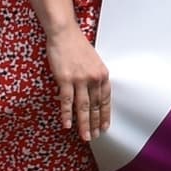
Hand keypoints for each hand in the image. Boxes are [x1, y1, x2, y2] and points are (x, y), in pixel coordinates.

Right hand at [47, 24, 111, 140]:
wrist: (65, 34)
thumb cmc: (77, 46)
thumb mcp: (93, 61)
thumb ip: (94, 77)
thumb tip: (94, 93)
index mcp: (102, 74)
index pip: (106, 100)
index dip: (105, 115)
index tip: (105, 127)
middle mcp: (94, 78)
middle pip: (95, 106)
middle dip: (95, 123)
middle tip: (95, 136)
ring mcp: (80, 79)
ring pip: (83, 107)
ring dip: (84, 124)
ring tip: (85, 136)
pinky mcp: (65, 79)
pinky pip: (67, 101)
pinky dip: (67, 114)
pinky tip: (67, 124)